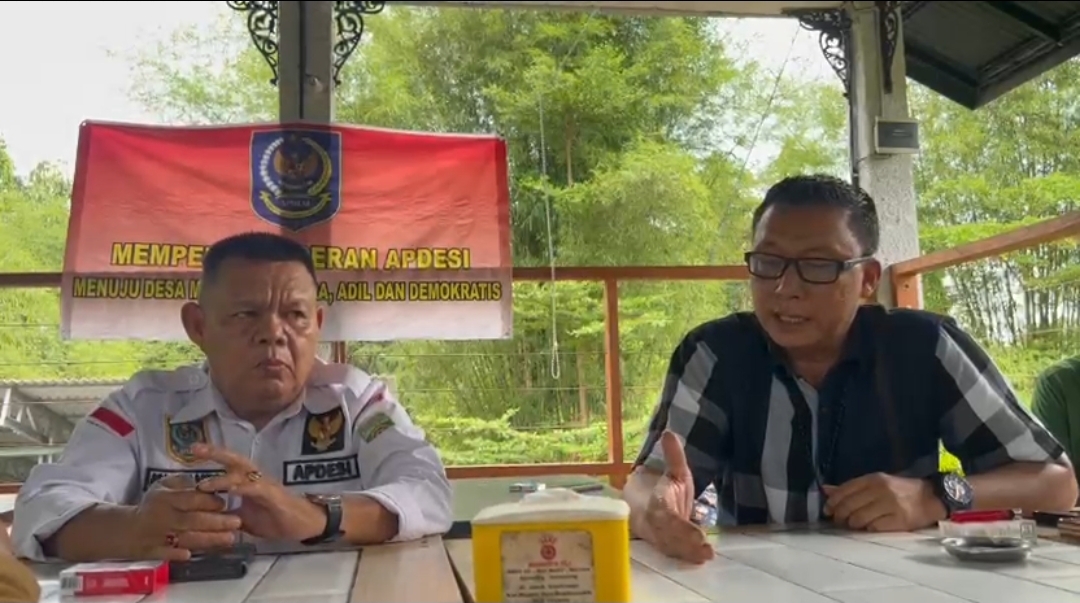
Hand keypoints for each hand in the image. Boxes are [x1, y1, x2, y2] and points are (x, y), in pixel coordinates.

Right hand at [131, 474, 241, 560]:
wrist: (127, 529)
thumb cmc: (153, 504)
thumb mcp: (163, 485)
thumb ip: (182, 482)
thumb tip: (204, 482)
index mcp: (166, 498)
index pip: (191, 499)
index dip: (209, 501)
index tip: (225, 503)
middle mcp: (163, 517)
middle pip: (193, 520)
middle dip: (217, 522)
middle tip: (237, 522)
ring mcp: (159, 535)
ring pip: (187, 538)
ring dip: (209, 539)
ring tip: (230, 538)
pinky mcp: (154, 551)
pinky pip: (168, 553)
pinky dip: (179, 554)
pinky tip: (193, 554)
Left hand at [191, 444, 326, 541]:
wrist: (304, 524)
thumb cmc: (277, 519)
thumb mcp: (246, 519)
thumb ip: (228, 515)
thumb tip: (206, 518)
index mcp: (249, 481)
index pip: (229, 465)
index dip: (212, 457)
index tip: (191, 450)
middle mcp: (256, 478)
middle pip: (234, 460)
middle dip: (215, 453)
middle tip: (195, 448)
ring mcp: (265, 485)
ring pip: (243, 474)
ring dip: (223, 478)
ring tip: (204, 484)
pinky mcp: (273, 496)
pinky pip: (256, 489)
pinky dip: (242, 489)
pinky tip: (230, 491)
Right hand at [641, 431, 714, 563]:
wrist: (641, 506)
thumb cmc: (661, 490)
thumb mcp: (673, 473)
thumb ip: (673, 456)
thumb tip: (669, 433)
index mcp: (654, 502)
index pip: (663, 512)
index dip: (677, 522)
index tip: (693, 530)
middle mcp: (651, 522)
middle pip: (666, 534)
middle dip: (685, 541)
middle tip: (705, 548)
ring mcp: (655, 536)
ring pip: (669, 546)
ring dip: (687, 552)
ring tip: (706, 554)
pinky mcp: (662, 546)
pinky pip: (672, 552)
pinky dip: (686, 556)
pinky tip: (701, 558)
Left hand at [823, 472, 945, 531]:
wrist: (932, 498)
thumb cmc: (900, 491)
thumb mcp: (876, 483)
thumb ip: (851, 488)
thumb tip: (826, 490)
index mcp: (874, 479)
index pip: (845, 490)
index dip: (833, 501)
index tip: (828, 510)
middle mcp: (881, 490)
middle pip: (849, 506)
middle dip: (840, 515)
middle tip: (839, 520)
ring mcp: (891, 505)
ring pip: (859, 518)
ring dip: (852, 524)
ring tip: (854, 525)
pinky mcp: (899, 520)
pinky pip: (874, 528)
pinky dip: (868, 529)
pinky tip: (870, 527)